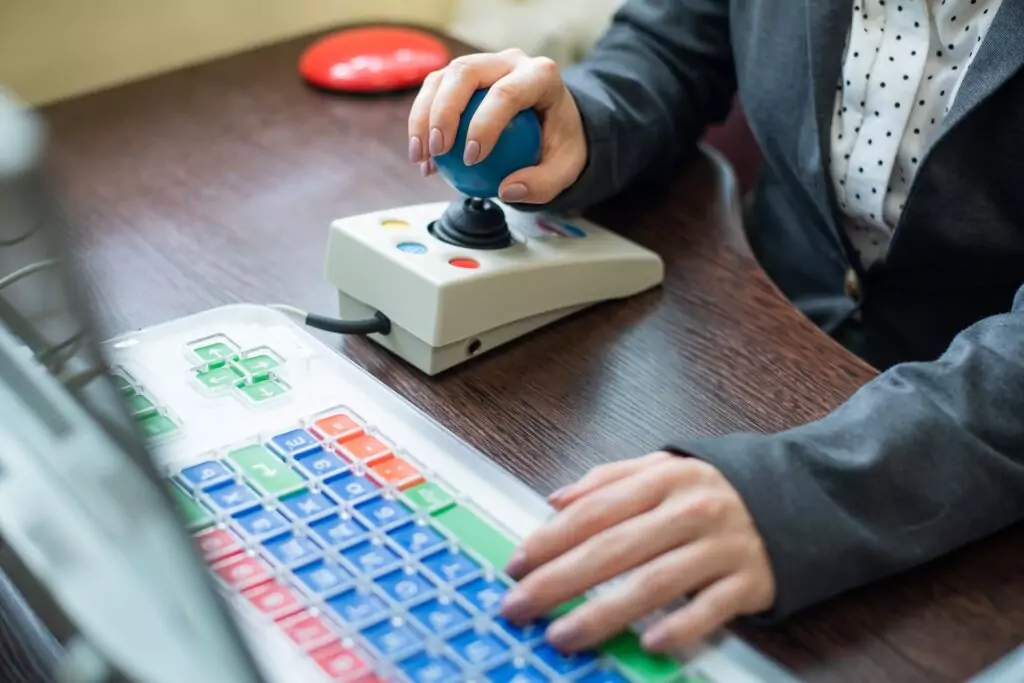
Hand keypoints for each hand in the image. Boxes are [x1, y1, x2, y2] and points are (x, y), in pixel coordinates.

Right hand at [407, 49, 587, 203]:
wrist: (554, 123)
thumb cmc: (560, 142)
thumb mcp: (566, 169)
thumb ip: (542, 184)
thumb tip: (507, 190)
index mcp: (540, 75)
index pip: (507, 92)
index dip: (484, 124)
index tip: (472, 159)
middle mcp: (509, 61)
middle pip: (465, 72)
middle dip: (444, 111)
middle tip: (437, 151)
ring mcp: (483, 64)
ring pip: (442, 78)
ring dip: (423, 116)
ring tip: (420, 157)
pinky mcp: (462, 75)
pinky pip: (434, 91)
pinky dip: (422, 123)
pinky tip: (423, 158)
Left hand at [500, 451, 775, 654]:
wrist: (800, 498)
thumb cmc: (712, 490)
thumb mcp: (662, 469)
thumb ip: (607, 480)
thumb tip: (554, 499)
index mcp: (663, 478)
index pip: (594, 510)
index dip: (550, 539)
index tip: (515, 565)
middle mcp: (690, 510)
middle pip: (614, 548)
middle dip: (559, 580)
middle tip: (519, 606)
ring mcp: (721, 546)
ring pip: (654, 583)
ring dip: (603, 613)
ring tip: (562, 635)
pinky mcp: (750, 581)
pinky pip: (710, 610)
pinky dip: (680, 627)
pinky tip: (649, 644)